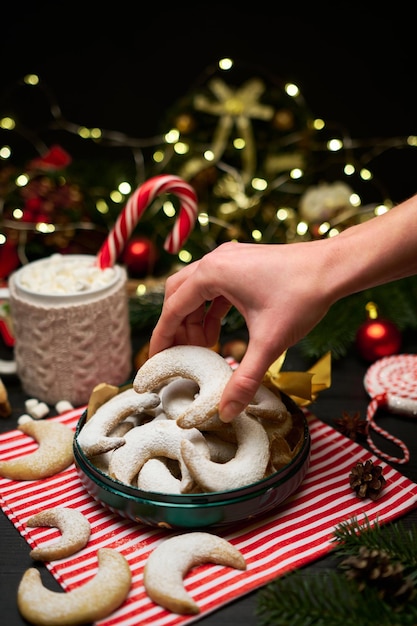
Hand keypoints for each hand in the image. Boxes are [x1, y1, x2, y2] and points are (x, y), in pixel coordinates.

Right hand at [149, 240, 332, 420]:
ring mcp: (230, 258)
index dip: (162, 338)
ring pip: (196, 290)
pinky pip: (215, 287)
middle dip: (176, 327)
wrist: (334, 268)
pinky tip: (218, 331)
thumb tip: (225, 412)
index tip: (155, 361)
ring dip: (194, 318)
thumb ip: (244, 379)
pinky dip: (211, 309)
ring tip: (203, 347)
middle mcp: (215, 260)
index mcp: (212, 273)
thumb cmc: (302, 297)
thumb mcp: (269, 343)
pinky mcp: (243, 262)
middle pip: (179, 295)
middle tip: (179, 355)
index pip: (173, 308)